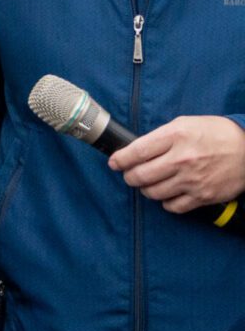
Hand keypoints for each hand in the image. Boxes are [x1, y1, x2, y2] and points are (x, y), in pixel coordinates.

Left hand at [108, 116, 244, 212]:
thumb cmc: (216, 133)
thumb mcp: (185, 124)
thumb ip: (160, 136)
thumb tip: (136, 149)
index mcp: (175, 136)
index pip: (136, 151)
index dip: (120, 159)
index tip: (114, 162)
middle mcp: (182, 159)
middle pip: (140, 175)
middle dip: (129, 177)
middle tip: (130, 175)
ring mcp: (192, 180)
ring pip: (153, 192)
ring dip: (146, 189)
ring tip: (149, 183)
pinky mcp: (203, 196)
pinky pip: (173, 206)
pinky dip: (165, 202)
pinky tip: (167, 194)